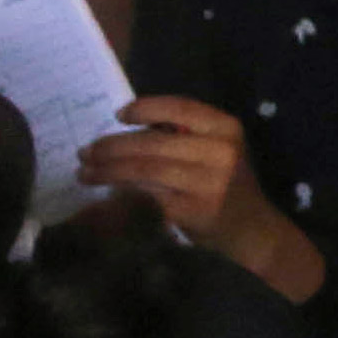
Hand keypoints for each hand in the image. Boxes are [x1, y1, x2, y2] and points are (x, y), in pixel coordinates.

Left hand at [75, 97, 319, 302]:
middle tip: (85, 152)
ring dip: (108, 170)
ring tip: (84, 172)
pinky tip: (103, 195)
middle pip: (153, 142)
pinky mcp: (191, 210)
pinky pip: (145, 196)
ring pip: (144, 169)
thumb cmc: (227, 185)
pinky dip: (119, 194)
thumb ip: (186, 135)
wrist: (252, 230)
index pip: (181, 107)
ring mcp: (206, 182)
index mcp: (227, 129)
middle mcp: (219, 152)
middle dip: (112, 146)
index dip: (146, 108)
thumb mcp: (218, 150)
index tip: (118, 115)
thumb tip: (129, 128)